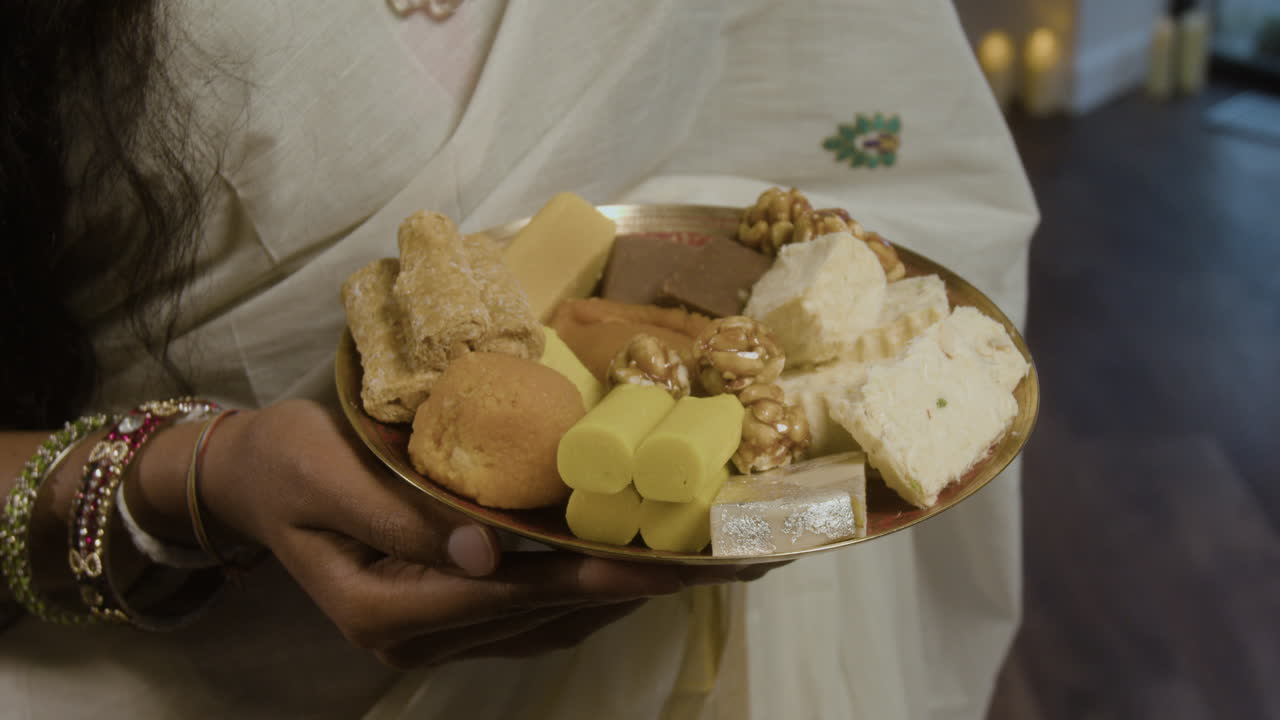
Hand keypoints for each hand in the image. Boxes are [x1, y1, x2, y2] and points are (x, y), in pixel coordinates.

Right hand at [198, 399, 759, 667]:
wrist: (248, 480)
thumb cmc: (285, 462)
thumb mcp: (331, 476)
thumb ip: (403, 519)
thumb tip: (488, 553)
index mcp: (382, 608)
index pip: (507, 595)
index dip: (588, 578)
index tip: (657, 564)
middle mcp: (410, 637)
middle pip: (535, 617)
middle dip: (619, 591)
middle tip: (696, 565)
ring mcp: (424, 636)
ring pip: (537, 628)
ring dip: (607, 601)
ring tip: (675, 570)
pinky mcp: (436, 618)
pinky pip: (521, 621)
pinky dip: (574, 601)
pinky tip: (615, 577)